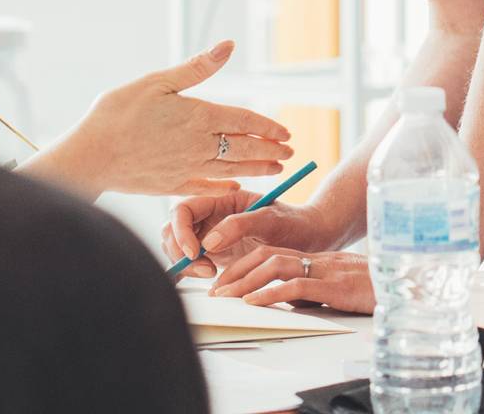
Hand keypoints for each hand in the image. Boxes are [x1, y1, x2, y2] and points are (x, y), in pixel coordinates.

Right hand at [27, 40, 292, 197]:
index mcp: (198, 116)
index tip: (287, 132)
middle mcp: (198, 146)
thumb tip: (229, 44)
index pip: (244, 121)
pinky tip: (235, 186)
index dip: (268, 126)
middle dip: (270, 150)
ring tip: (276, 169)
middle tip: (291, 153)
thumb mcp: (157, 81)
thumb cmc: (118, 112)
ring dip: (256, 169)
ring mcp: (186, 170)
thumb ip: (197, 67)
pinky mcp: (171, 186)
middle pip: (244, 148)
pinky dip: (224, 186)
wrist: (90, 156)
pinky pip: (207, 188)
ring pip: (231, 170)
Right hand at [164, 187, 341, 279]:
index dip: (180, 230)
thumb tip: (208, 241)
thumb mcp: (270, 219)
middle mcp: (211, 217)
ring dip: (185, 265)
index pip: (183, 210)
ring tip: (212, 276)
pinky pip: (190, 264)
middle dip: (179, 251)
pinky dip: (188, 274)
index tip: (193, 251)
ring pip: (178, 249)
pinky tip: (201, 284)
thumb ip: (239, 225)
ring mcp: (210, 237)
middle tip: (206, 271)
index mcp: (220, 200)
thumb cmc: (292, 222)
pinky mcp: (215, 257)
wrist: (309, 239)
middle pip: (173, 230)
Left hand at [211, 244, 373, 312]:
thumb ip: (312, 289)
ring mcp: (326, 270)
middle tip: (216, 289)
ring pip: (277, 266)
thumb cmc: (375, 289)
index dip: (245, 265)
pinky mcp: (335, 285)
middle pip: (268, 256)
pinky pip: (297, 286)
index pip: (272, 254)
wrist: (409, 286)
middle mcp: (318, 259)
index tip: (224, 280)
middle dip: (237, 271)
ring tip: (227, 295)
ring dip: (247, 281)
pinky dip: (272, 294)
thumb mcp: (337, 288)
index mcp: (317, 258)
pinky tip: (255, 301)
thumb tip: (285, 300)